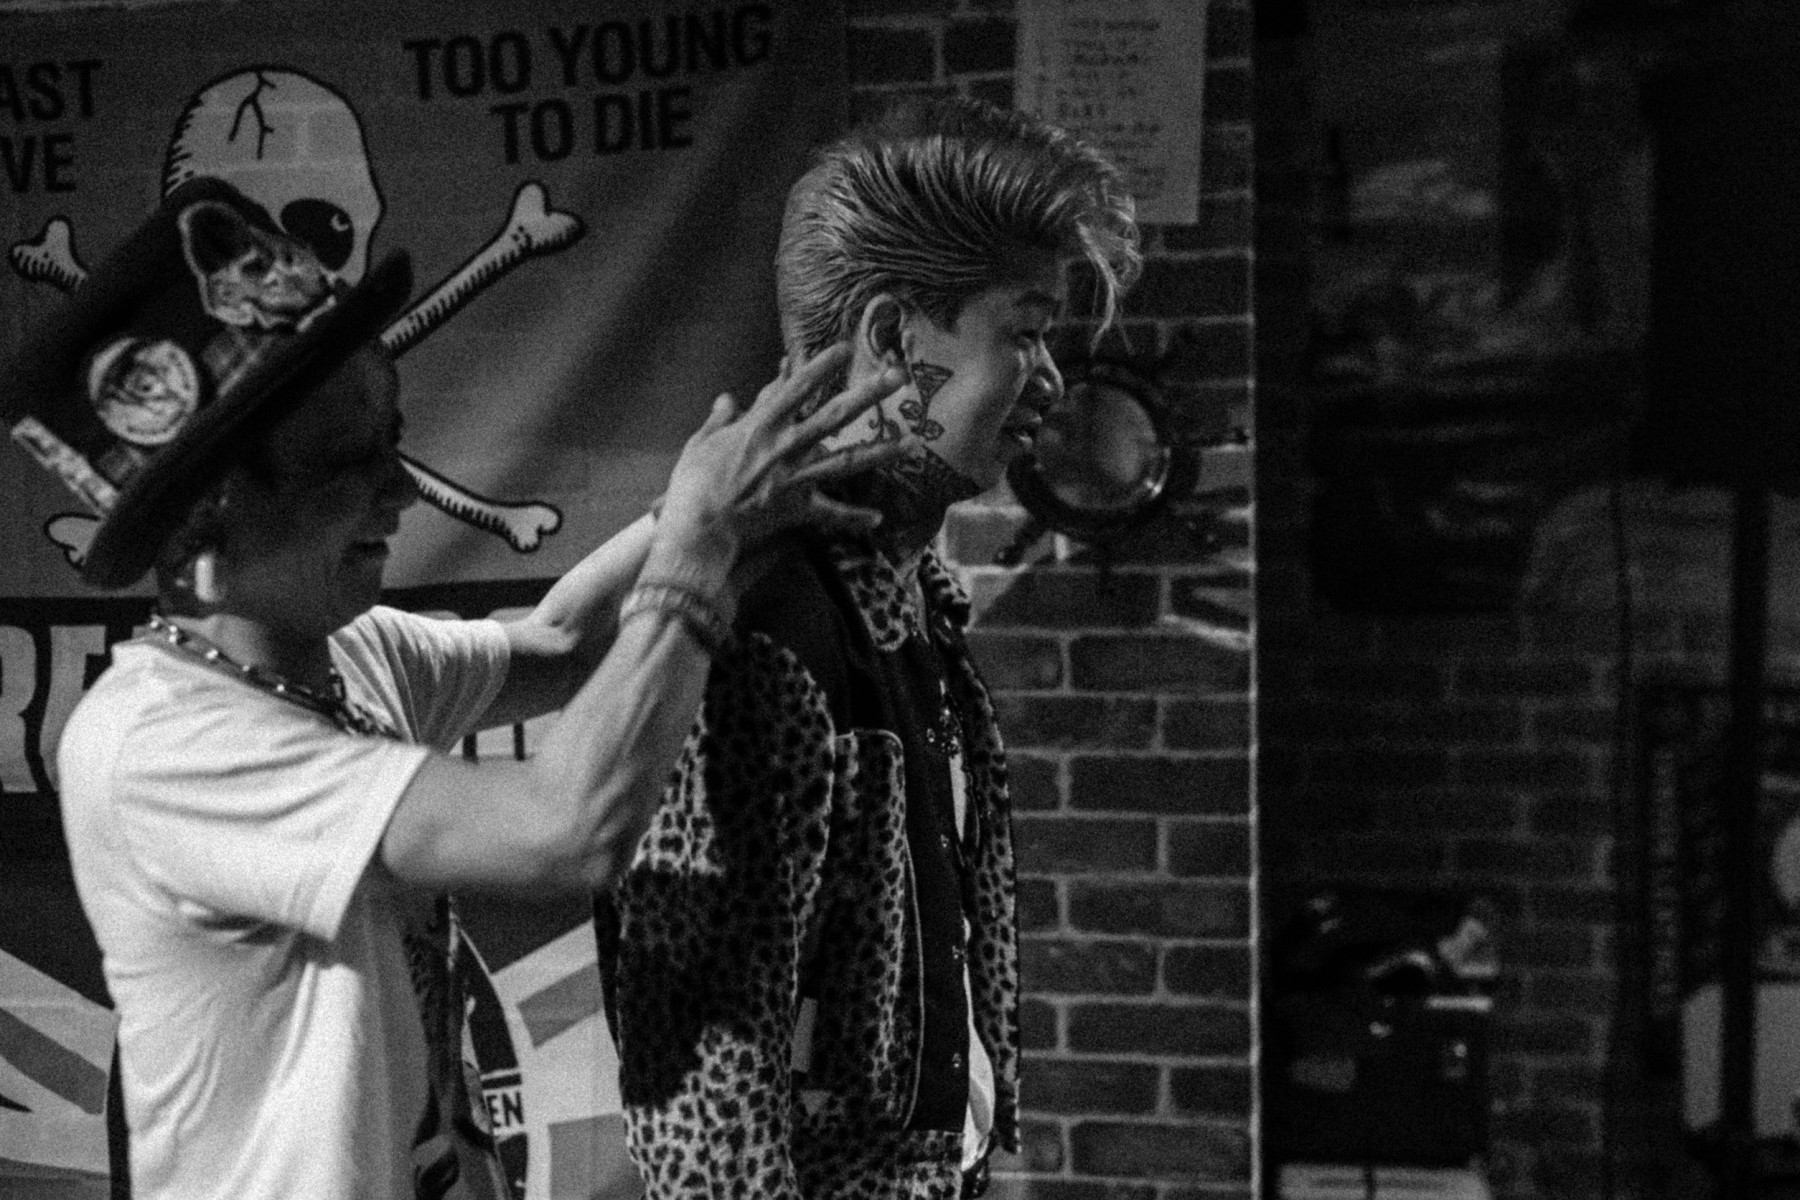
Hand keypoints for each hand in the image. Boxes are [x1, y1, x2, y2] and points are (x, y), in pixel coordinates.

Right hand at [658, 343, 909, 555]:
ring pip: (848, 461)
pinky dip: (853, 517)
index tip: (845, 348)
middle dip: (868, 393)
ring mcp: (797, 477)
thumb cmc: (692, 485)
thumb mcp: (699, 444)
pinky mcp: (798, 508)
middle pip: (835, 415)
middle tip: (897, 376)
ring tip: (913, 442)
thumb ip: (718, 419)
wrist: (699, 529)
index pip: (796, 388)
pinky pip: (831, 514)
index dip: (820, 366)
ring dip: (882, 451)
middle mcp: (786, 446)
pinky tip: (877, 519)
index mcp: (761, 425)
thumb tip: (727, 399)